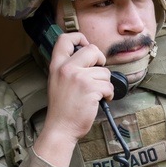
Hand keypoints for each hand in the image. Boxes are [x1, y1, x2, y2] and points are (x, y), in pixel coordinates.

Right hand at [34, 32, 113, 166]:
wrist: (60, 128)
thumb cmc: (62, 108)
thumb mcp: (57, 81)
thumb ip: (69, 67)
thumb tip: (90, 56)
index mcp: (56, 65)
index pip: (65, 38)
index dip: (80, 38)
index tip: (86, 47)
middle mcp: (66, 68)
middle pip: (92, 49)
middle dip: (100, 60)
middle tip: (98, 74)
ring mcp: (78, 78)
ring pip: (104, 71)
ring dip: (105, 84)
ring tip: (95, 94)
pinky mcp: (90, 89)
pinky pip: (109, 86)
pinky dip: (109, 95)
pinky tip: (100, 100)